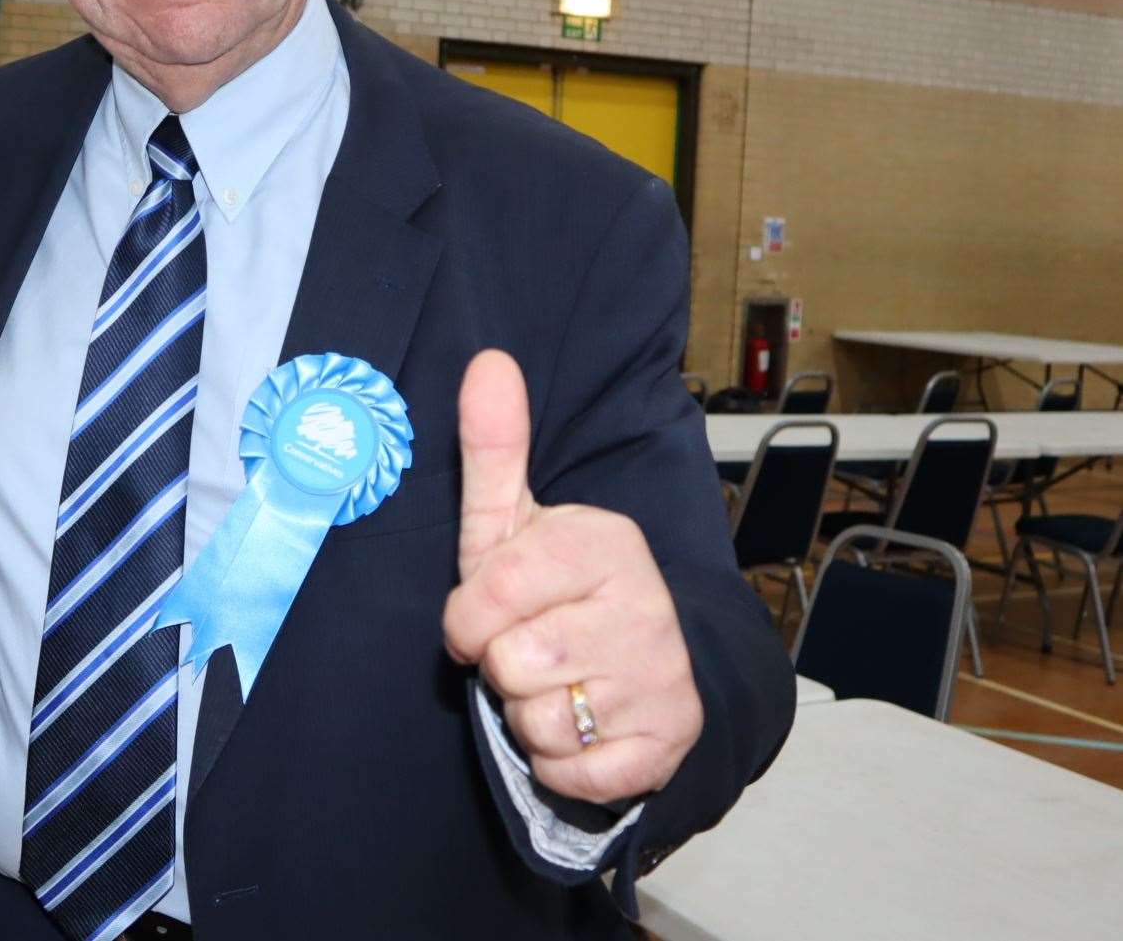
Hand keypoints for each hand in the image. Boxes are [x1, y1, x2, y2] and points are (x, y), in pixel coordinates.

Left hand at [442, 351, 701, 804]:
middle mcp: (646, 607)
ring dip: (527, 714)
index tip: (482, 614)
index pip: (490, 594)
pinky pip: (571, 772)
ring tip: (554, 683)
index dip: (467, 619)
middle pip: (511, 663)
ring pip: (538, 720)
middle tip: (527, 648)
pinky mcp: (667, 745)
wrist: (645, 669)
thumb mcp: (516, 521)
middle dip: (501, 665)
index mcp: (606, 544)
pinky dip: (558, 762)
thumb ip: (494, 447)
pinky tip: (577, 726)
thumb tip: (486, 361)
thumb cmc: (558, 591)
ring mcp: (662, 679)